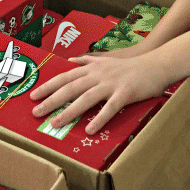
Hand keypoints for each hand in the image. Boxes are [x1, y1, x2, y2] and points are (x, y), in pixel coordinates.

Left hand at [30, 51, 167, 134]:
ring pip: (86, 98)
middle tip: (36, 112)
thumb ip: (88, 61)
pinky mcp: (125, 93)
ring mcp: (111, 84)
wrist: (156, 64)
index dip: (49, 86)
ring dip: (69, 111)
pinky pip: (110, 108)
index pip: (65, 77)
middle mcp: (98, 75)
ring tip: (55, 123)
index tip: (33, 96)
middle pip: (70, 88)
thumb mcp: (106, 59)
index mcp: (93, 68)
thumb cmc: (131, 65)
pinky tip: (89, 130)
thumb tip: (71, 61)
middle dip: (51, 100)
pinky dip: (99, 119)